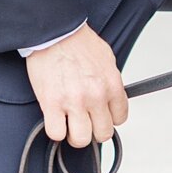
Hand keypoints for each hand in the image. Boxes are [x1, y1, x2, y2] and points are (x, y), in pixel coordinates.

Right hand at [24, 23, 128, 147]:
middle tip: (86, 123)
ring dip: (75, 135)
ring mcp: (74, 102)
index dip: (109, 119)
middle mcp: (96, 96)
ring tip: (70, 125)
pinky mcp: (51, 104)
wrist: (56, 33)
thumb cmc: (79, 43)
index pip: (120, 117)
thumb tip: (110, 98)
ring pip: (81, 139)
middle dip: (94, 131)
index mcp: (112, 84)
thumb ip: (110, 82)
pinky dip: (56, 131)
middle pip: (103, 133)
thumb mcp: (107, 60)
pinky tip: (56, 120)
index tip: (102, 117)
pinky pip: (56, 133)